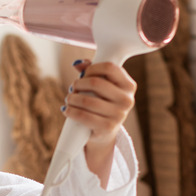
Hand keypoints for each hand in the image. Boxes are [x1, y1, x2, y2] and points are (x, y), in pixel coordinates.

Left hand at [66, 60, 136, 186]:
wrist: (104, 131)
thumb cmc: (102, 103)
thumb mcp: (101, 86)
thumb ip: (91, 71)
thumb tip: (77, 63)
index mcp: (129, 85)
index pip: (110, 67)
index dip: (92, 68)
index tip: (84, 74)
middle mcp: (127, 100)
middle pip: (95, 83)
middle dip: (78, 84)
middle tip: (72, 88)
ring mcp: (119, 115)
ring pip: (87, 100)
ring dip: (71, 98)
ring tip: (69, 99)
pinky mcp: (108, 128)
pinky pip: (83, 116)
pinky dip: (71, 111)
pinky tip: (66, 110)